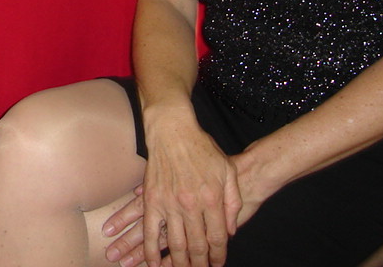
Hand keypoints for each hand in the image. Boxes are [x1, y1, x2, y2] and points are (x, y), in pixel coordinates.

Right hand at [103, 126, 240, 266]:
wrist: (172, 129)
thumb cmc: (202, 147)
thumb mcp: (228, 170)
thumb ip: (233, 202)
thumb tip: (231, 230)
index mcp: (211, 199)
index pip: (217, 238)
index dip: (219, 256)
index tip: (217, 264)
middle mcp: (191, 205)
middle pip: (197, 246)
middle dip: (201, 264)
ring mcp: (169, 203)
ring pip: (175, 243)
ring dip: (180, 263)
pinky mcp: (152, 199)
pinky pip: (149, 231)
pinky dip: (151, 251)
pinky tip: (154, 264)